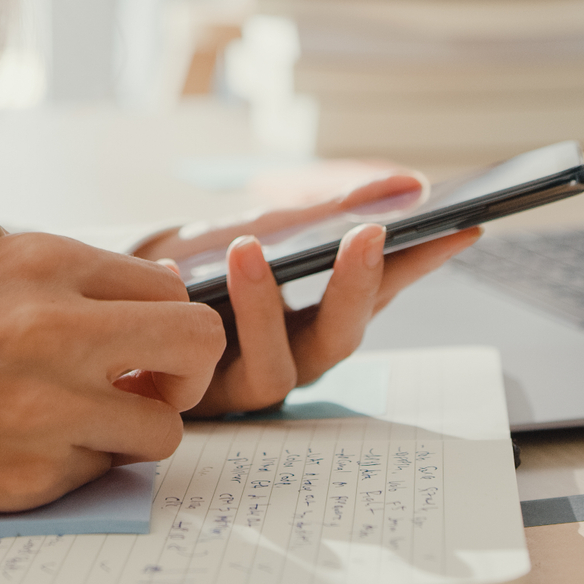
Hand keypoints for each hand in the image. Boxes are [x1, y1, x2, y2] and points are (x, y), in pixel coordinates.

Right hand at [0, 231, 223, 521]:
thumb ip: (45, 269)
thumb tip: (122, 285)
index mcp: (41, 264)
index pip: (165, 284)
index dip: (162, 315)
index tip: (143, 336)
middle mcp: (59, 329)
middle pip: (198, 343)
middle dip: (188, 368)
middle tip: (154, 382)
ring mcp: (52, 408)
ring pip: (163, 427)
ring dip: (133, 428)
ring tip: (82, 422)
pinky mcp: (34, 474)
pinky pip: (99, 471)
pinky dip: (76, 465)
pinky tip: (26, 447)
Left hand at [134, 174, 481, 416]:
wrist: (123, 294)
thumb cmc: (203, 261)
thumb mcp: (264, 227)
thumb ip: (329, 211)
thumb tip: (409, 184)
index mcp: (319, 317)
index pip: (384, 292)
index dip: (423, 265)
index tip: (461, 225)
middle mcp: (292, 357)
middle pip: (340, 340)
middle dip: (355, 288)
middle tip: (367, 234)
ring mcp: (241, 383)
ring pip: (273, 369)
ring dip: (263, 307)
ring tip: (246, 249)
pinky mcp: (190, 398)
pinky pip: (196, 369)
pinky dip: (179, 312)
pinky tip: (167, 270)